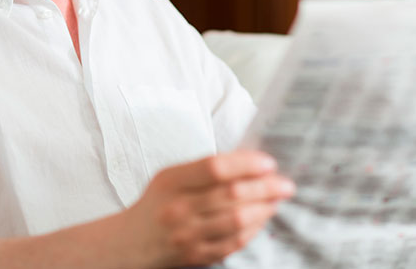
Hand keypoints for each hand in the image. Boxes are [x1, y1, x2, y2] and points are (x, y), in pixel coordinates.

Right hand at [122, 150, 294, 266]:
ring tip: (277, 199)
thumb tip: (250, 161)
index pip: (214, 168)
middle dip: (266, 187)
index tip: (268, 163)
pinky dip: (254, 228)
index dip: (246, 164)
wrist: (130, 242)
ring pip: (237, 220)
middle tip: (285, 183)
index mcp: (171, 181)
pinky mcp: (196, 255)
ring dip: (265, 208)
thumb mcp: (171, 176)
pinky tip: (263, 217)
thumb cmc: (158, 202)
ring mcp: (187, 234)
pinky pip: (234, 242)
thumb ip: (204, 169)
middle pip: (231, 194)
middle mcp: (178, 208)